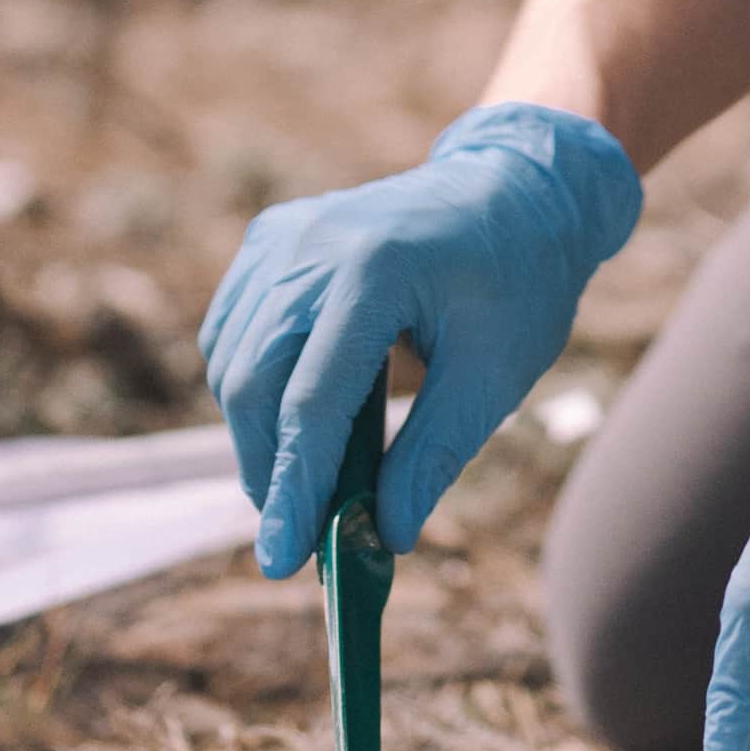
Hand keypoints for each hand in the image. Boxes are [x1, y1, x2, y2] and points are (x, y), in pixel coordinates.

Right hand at [202, 102, 643, 575]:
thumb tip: (387, 536)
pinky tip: (292, 422)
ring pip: (231, 359)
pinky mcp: (271, 239)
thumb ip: (435, 454)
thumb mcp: (495, 375)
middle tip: (298, 534)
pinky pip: (233, 328)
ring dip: (255, 434)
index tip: (282, 560)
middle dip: (267, 469)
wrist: (515, 190)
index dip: (294, 487)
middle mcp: (310, 244)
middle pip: (252, 382)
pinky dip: (249, 386)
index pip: (311, 400)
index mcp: (374, 270)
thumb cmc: (518, 281)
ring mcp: (282, 235)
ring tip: (304, 484)